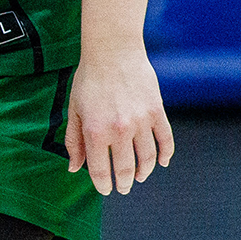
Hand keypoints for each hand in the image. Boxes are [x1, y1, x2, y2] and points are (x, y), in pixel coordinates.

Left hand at [65, 45, 172, 194]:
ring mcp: (141, 121)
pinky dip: (165, 155)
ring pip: (148, 158)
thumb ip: (74, 141)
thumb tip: (74, 168)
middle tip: (123, 188)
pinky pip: (166, 140)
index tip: (105, 189)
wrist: (112, 50)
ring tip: (139, 177)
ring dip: (144, 172)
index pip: (100, 170)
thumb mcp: (74, 109)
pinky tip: (161, 163)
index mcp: (95, 131)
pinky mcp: (157, 112)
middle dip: (124, 183)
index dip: (102, 184)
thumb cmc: (89, 79)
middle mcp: (119, 130)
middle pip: (126, 168)